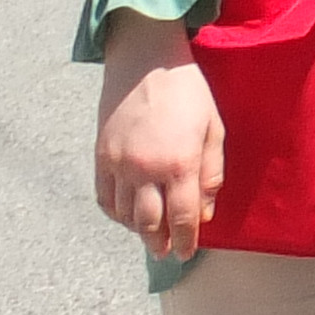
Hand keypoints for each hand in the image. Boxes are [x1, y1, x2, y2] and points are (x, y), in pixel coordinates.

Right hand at [94, 10, 223, 259]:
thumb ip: (211, 173)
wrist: (147, 61)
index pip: (183, 217)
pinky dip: (115, 213)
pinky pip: (104, 197)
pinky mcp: (101, 156)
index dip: (186, 240)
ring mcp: (119, 164)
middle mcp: (146, 169)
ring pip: (125, 215)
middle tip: (166, 252)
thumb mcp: (213, 129)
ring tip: (149, 235)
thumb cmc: (188, 92)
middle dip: (159, 243)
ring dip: (138, 230)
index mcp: (180, 163)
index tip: (187, 252)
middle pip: (150, 224)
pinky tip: (126, 215)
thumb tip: (204, 211)